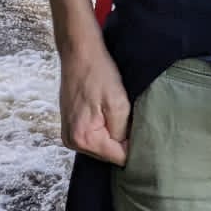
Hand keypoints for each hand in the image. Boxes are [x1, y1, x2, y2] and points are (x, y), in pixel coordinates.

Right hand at [59, 36, 130, 164]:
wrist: (79, 52)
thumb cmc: (98, 73)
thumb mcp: (118, 103)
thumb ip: (123, 132)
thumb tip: (128, 150)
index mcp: (84, 138)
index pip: (117, 158)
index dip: (133, 146)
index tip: (140, 131)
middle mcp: (72, 141)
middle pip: (108, 154)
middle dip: (121, 140)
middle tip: (129, 118)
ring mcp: (69, 134)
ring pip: (102, 146)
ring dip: (113, 133)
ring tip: (118, 113)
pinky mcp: (71, 126)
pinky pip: (94, 136)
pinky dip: (103, 128)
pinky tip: (108, 112)